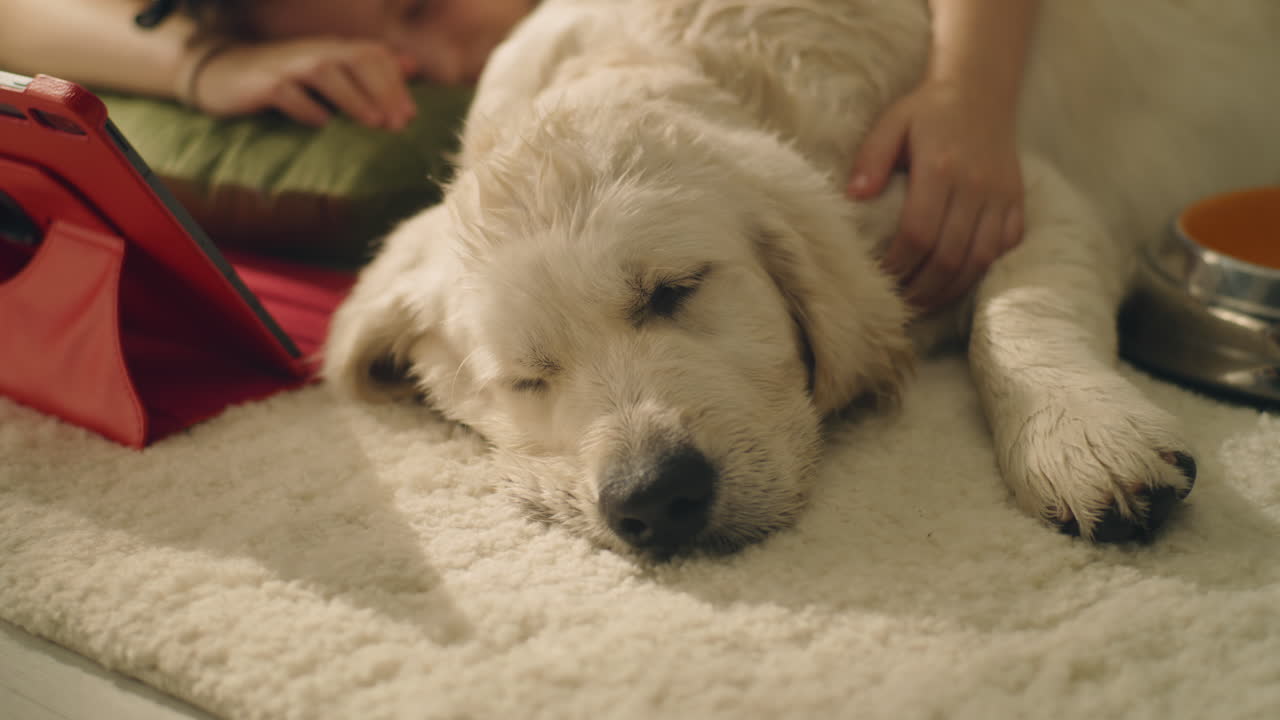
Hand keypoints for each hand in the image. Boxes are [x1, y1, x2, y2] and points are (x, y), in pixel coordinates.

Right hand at [191, 38, 418, 129]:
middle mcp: (314, 51)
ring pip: (325, 72)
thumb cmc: (286, 77)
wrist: (225, 74)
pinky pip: (286, 92)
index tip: (412, 115)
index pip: (373, 55)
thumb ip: (369, 68)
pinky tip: (322, 124)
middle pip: (356, 59)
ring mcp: (287, 65)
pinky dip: (306, 107)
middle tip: (399, 123)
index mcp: (333, 49)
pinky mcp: (263, 83)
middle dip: (382, 90)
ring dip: (353, 98)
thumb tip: (412, 65)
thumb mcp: (330, 70)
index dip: (395, 82)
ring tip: (374, 122)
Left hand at [848, 79, 1024, 310]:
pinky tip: (958, 280)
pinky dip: (982, 269)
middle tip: (901, 305)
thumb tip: (854, 196)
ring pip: (979, 258)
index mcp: (940, 168)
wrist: (980, 89)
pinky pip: (1005, 245)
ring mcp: (1001, 195)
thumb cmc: (927, 111)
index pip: (918, 233)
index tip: (881, 280)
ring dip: (951, 288)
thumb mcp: (891, 124)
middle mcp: (975, 185)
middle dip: (923, 288)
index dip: (900, 264)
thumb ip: (871, 159)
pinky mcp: (1017, 200)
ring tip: (926, 302)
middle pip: (950, 255)